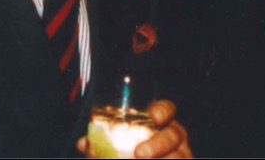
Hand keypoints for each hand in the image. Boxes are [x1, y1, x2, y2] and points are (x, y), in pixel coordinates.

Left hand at [77, 100, 192, 158]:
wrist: (137, 157)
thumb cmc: (130, 149)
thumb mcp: (116, 144)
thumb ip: (102, 142)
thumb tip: (83, 143)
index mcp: (159, 123)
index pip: (167, 109)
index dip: (163, 110)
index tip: (154, 116)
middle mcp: (174, 137)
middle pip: (174, 135)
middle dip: (158, 144)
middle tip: (139, 153)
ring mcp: (181, 154)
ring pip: (178, 156)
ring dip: (162, 159)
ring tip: (139, 159)